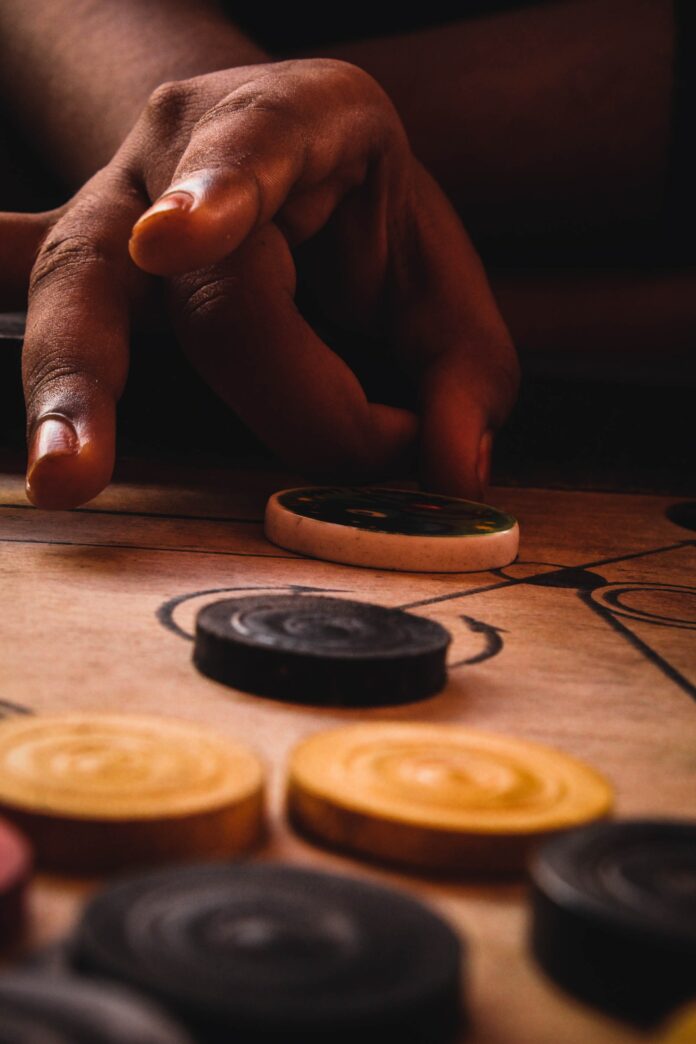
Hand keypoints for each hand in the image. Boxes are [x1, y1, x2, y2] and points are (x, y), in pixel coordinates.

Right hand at [0, 59, 517, 508]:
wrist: (303, 175)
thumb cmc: (376, 236)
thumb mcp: (441, 286)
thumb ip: (465, 375)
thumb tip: (451, 473)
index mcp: (305, 117)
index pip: (259, 143)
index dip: (222, 190)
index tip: (177, 242)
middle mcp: (192, 144)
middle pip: (168, 265)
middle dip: (161, 364)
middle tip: (93, 469)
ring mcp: (126, 201)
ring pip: (75, 284)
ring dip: (68, 387)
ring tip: (62, 479)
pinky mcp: (92, 259)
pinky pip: (33, 290)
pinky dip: (45, 362)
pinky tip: (29, 427)